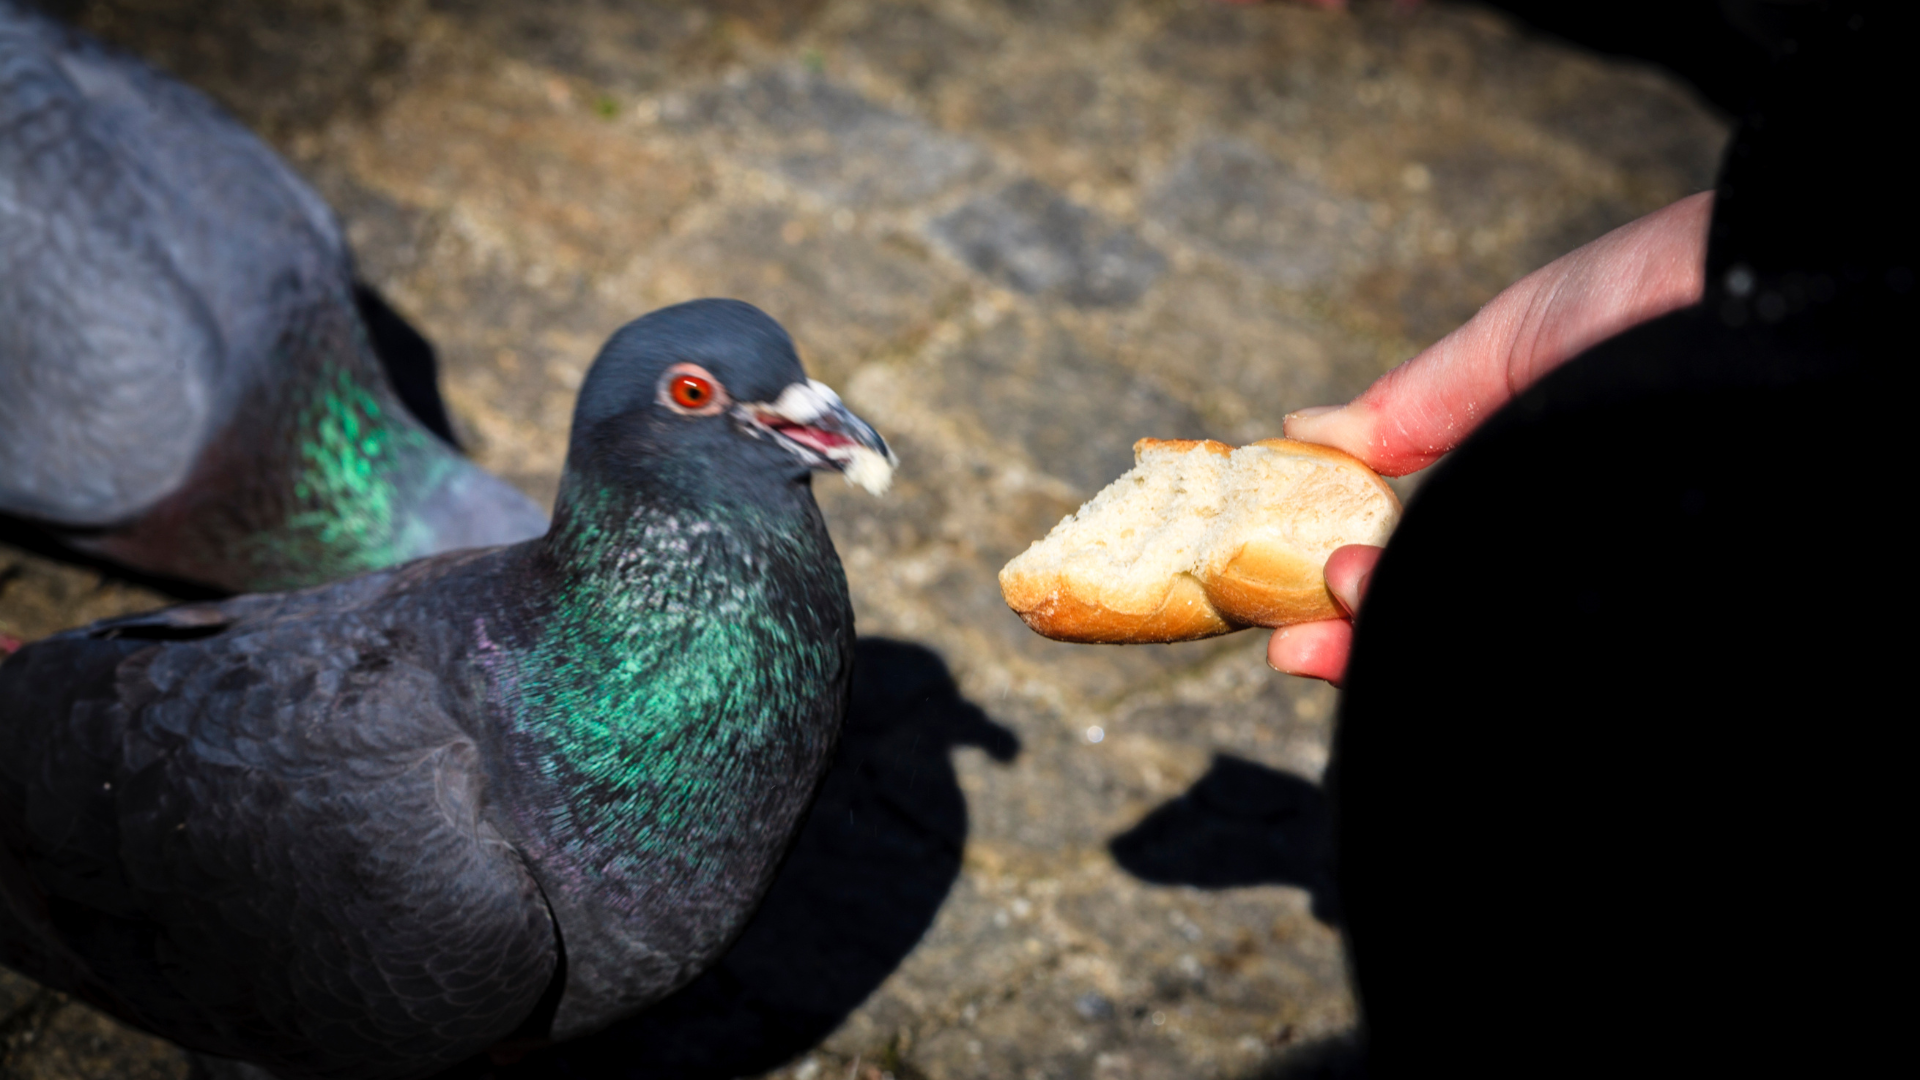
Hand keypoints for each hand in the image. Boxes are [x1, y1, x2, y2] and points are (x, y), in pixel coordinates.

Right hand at [1267, 191, 1712, 682]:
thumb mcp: (1513, 343)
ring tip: (1350, 612)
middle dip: (1361, 652)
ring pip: (1500, 659)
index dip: (1350, 607)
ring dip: (1404, 655)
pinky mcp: (1654, 613)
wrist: (1789, 284)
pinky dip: (1499, 666)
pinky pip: (1572, 661)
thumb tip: (1302, 429)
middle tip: (1295, 644)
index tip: (1287, 621)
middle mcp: (1569, 558)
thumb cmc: (1661, 297)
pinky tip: (1428, 653)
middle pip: (1450, 629)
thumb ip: (1412, 404)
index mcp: (1532, 502)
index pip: (1426, 579)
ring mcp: (1611, 591)